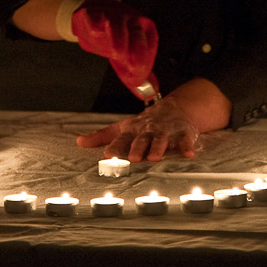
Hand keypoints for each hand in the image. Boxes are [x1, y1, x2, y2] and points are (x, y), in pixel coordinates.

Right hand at [70, 0, 158, 100]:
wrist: (94, 14)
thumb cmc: (114, 36)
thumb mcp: (126, 57)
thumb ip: (135, 76)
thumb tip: (149, 94)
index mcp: (144, 29)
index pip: (149, 46)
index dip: (144, 65)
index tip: (136, 80)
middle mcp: (131, 19)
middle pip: (136, 35)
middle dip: (136, 51)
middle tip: (130, 68)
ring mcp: (113, 14)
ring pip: (117, 26)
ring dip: (117, 40)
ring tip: (116, 53)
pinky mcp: (92, 12)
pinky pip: (94, 18)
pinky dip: (94, 27)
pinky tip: (95, 32)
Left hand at [76, 97, 198, 161]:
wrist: (173, 109)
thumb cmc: (143, 124)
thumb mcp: (122, 128)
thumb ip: (101, 136)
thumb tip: (79, 142)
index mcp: (132, 131)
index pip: (122, 139)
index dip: (115, 146)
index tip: (108, 155)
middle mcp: (148, 131)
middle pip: (141, 140)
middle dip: (138, 148)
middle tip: (133, 158)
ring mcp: (165, 132)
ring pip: (161, 140)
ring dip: (158, 148)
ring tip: (155, 157)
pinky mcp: (182, 133)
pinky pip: (184, 140)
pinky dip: (186, 146)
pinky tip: (187, 153)